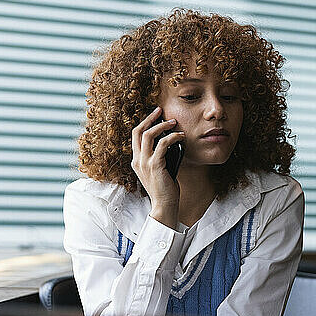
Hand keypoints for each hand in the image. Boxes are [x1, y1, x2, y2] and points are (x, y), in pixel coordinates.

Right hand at [131, 106, 184, 224]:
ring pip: (149, 135)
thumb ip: (159, 156)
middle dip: (150, 118)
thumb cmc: (165, 187)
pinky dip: (172, 137)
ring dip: (162, 126)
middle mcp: (137, 160)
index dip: (145, 122)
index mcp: (136, 160)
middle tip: (160, 110)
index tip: (155, 115)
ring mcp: (145, 163)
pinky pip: (163, 145)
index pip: (135, 135)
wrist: (164, 204)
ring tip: (174, 123)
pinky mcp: (155, 166)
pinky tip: (180, 136)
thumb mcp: (159, 169)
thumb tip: (170, 141)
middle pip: (138, 131)